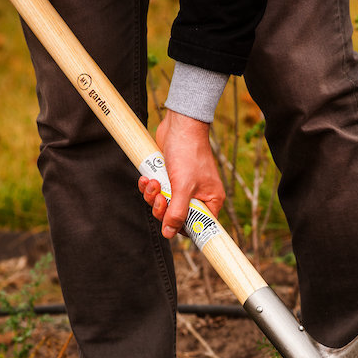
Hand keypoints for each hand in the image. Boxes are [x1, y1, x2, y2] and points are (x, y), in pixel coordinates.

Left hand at [138, 110, 224, 238]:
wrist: (179, 124)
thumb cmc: (188, 153)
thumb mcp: (183, 187)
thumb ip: (176, 212)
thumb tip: (169, 233)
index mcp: (210, 201)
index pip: (198, 226)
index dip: (184, 229)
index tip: (171, 231)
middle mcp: (198, 196)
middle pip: (177, 218)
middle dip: (162, 210)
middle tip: (159, 199)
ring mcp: (183, 188)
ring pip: (164, 206)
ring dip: (153, 197)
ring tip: (153, 183)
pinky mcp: (170, 179)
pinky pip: (157, 193)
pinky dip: (150, 188)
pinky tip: (146, 178)